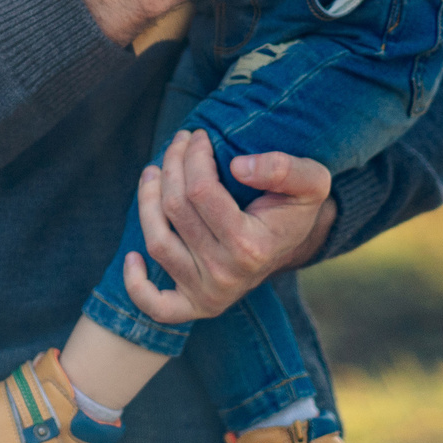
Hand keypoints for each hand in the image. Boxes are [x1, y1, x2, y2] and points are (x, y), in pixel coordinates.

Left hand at [122, 129, 335, 323]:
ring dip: (146, 200)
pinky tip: (131, 256)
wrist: (293, 244)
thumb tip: (238, 167)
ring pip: (158, 242)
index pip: (201, 191)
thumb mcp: (311, 180)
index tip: (198, 136)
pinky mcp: (194, 306)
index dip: (193, 156)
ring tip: (153, 171)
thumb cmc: (295, 206)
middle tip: (177, 142)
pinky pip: (155, 304)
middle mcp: (226, 274)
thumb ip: (284, 169)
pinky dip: (136, 284)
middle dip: (171, 165)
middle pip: (175, 210)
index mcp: (251, 246)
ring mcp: (208, 293)